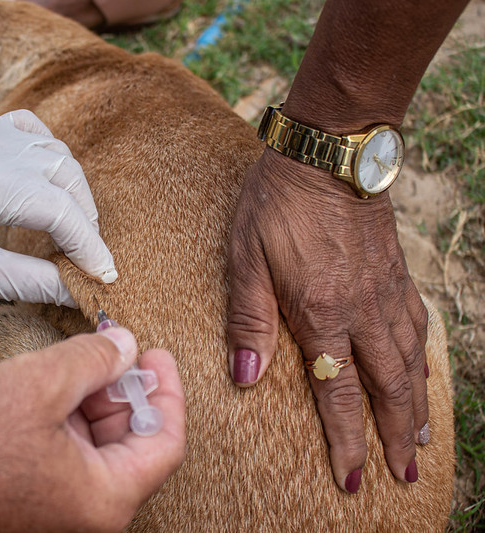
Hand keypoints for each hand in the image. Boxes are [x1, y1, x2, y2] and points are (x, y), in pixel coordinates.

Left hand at [0, 109, 116, 305]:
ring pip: (56, 153)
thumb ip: (34, 282)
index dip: (88, 245)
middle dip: (85, 220)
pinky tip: (51, 179)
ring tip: (74, 230)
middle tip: (88, 258)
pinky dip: (51, 154)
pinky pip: (33, 131)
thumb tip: (80, 293)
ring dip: (74, 190)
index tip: (104, 276)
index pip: (60, 210)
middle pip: (67, 177)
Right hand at [0, 328, 185, 532]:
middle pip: (134, 440)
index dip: (167, 390)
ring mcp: (62, 505)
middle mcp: (91, 511)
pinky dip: (69, 414)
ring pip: (100, 443)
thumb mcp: (38, 385)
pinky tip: (50, 383)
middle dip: (124, 387)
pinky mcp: (37, 493)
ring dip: (94, 397)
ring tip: (74, 358)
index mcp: (105, 498)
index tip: (156, 354)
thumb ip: (94, 360)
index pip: (167, 441)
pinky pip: (71, 451)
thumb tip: (126, 345)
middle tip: (110, 345)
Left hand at [226, 148, 428, 492]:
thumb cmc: (277, 202)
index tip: (351, 476)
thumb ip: (249, 319)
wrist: (328, 149)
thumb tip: (247, 376)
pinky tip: (422, 368)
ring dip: (415, 404)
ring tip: (418, 437)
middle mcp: (363, 309)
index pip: (338, 391)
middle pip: (387, 386)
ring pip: (410, 360)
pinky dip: (423, 358)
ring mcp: (385, 289)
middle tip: (405, 473)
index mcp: (322, 311)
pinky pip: (418, 325)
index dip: (345, 438)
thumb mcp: (246, 258)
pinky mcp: (395, 270)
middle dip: (393, 435)